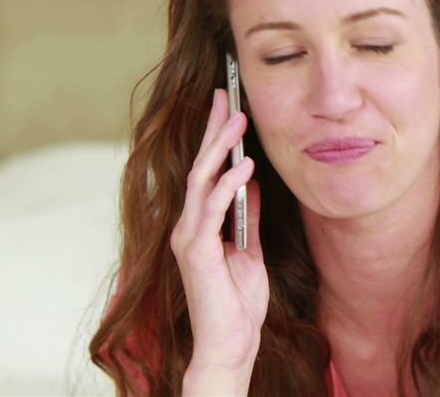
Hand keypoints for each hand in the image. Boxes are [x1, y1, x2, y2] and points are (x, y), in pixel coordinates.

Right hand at [170, 88, 267, 370]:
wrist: (232, 343)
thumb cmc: (238, 302)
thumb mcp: (250, 249)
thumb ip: (246, 216)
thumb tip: (251, 183)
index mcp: (200, 224)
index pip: (205, 172)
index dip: (215, 138)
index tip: (227, 107)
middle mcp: (188, 226)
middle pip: (198, 167)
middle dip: (212, 130)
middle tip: (225, 96)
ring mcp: (188, 238)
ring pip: (200, 181)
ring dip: (220, 148)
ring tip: (238, 120)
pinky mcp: (196, 253)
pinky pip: (211, 211)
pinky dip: (228, 186)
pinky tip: (244, 167)